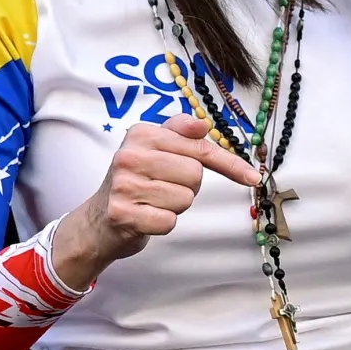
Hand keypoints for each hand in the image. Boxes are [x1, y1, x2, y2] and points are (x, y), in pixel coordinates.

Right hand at [52, 114, 258, 288]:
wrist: (98, 220)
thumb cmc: (137, 182)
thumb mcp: (155, 149)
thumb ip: (181, 133)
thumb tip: (203, 125)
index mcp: (142, 134)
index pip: (200, 147)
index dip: (229, 164)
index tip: (251, 176)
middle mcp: (130, 155)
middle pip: (195, 175)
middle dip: (188, 187)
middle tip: (164, 187)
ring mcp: (124, 185)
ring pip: (185, 199)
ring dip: (175, 206)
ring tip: (152, 201)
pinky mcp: (123, 214)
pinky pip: (169, 221)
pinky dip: (163, 224)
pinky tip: (145, 217)